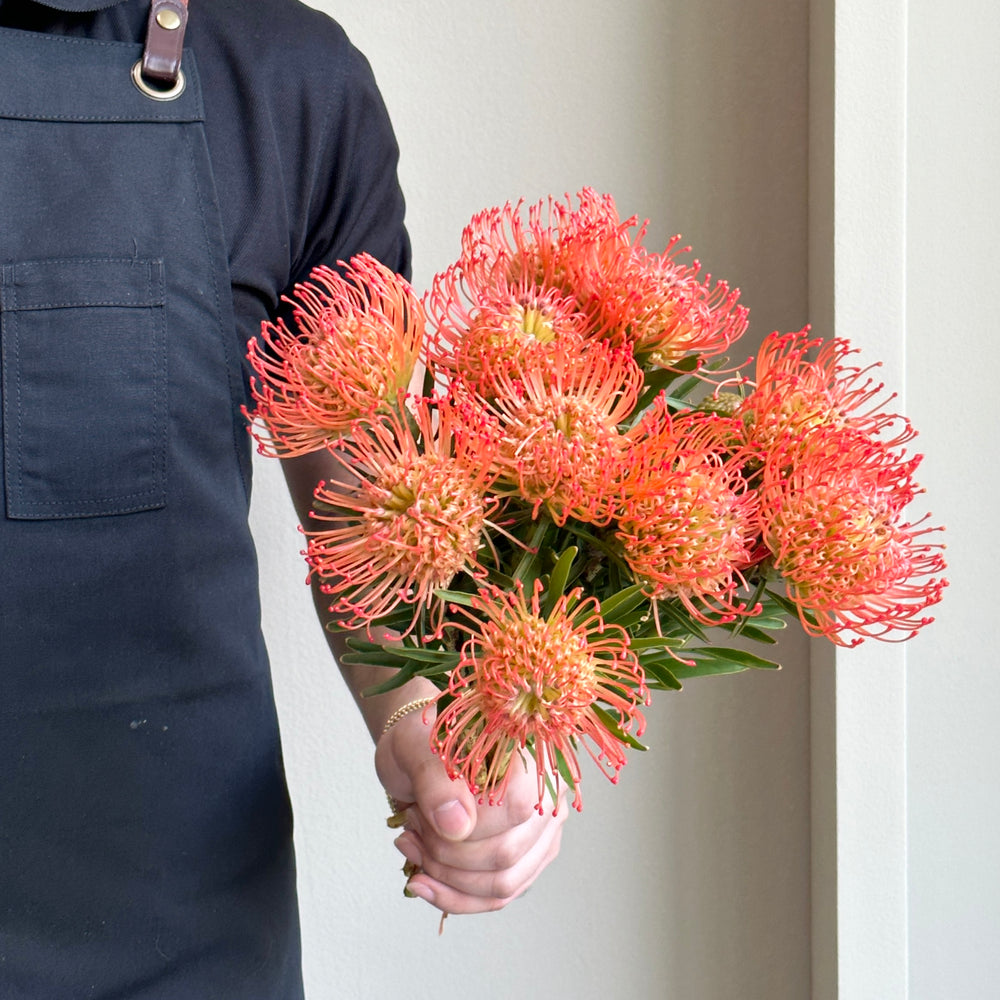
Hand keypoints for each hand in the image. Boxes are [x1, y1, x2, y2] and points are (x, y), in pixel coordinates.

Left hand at [375, 704, 566, 914]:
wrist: (420, 756)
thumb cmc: (421, 743)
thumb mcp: (412, 748)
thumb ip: (436, 782)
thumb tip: (458, 826)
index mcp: (529, 755)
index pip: (516, 806)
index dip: (466, 825)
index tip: (419, 815)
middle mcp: (547, 796)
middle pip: (507, 854)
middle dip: (446, 855)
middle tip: (411, 830)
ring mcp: (542, 833)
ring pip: (502, 884)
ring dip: (447, 879)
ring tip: (414, 849)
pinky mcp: (527, 862)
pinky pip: (496, 898)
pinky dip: (454, 896)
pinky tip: (423, 880)